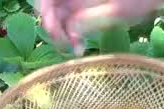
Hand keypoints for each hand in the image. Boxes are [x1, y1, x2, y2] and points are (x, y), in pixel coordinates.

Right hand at [38, 0, 162, 50]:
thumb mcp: (119, 11)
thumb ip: (92, 19)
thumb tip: (69, 30)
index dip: (45, 11)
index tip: (55, 30)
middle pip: (48, 5)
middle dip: (52, 25)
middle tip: (66, 44)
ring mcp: (77, 0)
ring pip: (57, 16)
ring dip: (62, 34)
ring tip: (77, 50)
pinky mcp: (83, 9)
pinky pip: (68, 22)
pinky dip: (70, 36)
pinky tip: (79, 48)